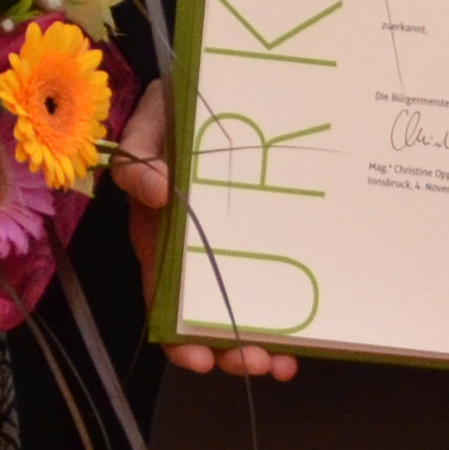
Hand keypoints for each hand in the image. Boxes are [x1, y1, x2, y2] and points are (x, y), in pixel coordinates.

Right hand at [128, 85, 304, 378]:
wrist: (220, 86)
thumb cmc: (178, 105)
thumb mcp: (153, 121)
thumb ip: (140, 154)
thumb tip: (152, 190)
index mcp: (158, 233)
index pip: (163, 297)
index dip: (177, 336)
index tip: (199, 359)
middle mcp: (192, 252)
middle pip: (205, 316)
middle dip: (228, 349)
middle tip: (256, 363)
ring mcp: (231, 248)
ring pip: (241, 308)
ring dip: (259, 343)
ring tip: (282, 362)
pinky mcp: (266, 238)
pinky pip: (275, 282)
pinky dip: (288, 314)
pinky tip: (307, 335)